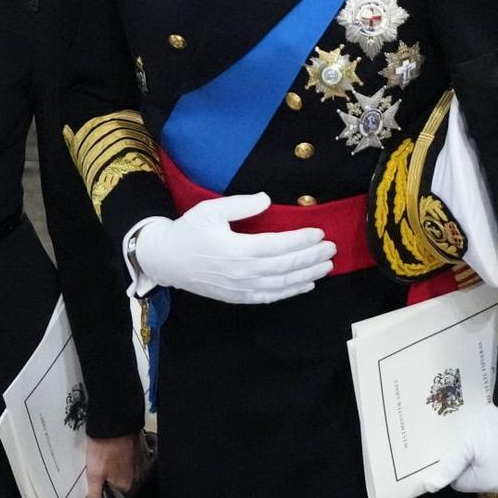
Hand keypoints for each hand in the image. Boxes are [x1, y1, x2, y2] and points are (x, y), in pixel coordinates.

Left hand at [85, 430, 147, 497]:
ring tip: (105, 460)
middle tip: (99, 472)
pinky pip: (130, 458)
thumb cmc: (103, 448)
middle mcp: (136, 475)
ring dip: (117, 468)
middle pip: (122, 483)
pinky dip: (123, 457)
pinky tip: (113, 451)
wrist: (113, 422)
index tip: (97, 488)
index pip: (116, 496)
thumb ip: (94, 496)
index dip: (106, 493)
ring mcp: (139, 461)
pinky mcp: (139, 448)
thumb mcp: (93, 474)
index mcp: (125, 484)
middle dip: (112, 480)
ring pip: (126, 470)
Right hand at [134, 194, 335, 304]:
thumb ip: (241, 205)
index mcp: (238, 249)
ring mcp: (241, 288)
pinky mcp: (238, 297)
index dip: (302, 240)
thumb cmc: (188, 231)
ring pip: (282, 284)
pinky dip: (290, 292)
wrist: (166, 260)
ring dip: (307, 275)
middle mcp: (243, 272)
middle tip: (332, 248)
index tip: (319, 232)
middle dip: (311, 257)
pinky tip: (306, 285)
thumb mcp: (211, 210)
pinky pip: (270, 297)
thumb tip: (267, 199)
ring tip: (326, 266)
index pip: (279, 245)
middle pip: (286, 266)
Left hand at [421, 404, 497, 496]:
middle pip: (479, 479)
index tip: (464, 448)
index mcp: (486, 485)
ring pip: (497, 475)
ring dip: (493, 463)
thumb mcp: (465, 444)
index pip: (460, 482)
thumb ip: (448, 467)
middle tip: (480, 442)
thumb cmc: (494, 427)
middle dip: (476, 464)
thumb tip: (429, 487)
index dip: (459, 464)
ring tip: (495, 441)